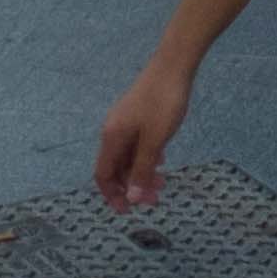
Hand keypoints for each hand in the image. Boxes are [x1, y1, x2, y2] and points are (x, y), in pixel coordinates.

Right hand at [94, 59, 192, 210]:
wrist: (173, 65)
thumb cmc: (163, 102)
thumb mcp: (155, 141)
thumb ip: (142, 170)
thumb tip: (132, 198)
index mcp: (112, 137)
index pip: (103, 174)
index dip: (112, 195)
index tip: (128, 212)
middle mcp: (113, 130)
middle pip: (116, 167)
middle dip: (132, 186)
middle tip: (154, 200)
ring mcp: (125, 121)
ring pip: (128, 156)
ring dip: (141, 172)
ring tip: (162, 183)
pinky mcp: (137, 114)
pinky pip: (136, 144)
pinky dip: (146, 157)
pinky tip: (162, 159)